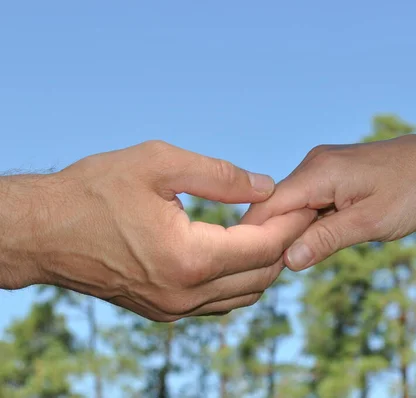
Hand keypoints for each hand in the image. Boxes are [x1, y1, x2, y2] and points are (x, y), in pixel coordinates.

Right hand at [0, 141, 314, 320]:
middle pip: (261, 276)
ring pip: (243, 295)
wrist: (43, 231)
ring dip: (264, 264)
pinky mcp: (163, 311)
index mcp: (189, 259)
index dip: (292, 224)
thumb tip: (265, 186)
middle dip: (286, 245)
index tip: (308, 202)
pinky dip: (239, 278)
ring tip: (271, 229)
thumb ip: (220, 176)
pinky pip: (218, 302)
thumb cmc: (94, 191)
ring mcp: (173, 308)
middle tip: (296, 214)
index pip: (264, 247)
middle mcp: (185, 294)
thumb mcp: (159, 164)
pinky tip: (239, 249)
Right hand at [242, 133, 415, 269]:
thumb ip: (327, 239)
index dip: (258, 238)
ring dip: (293, 232)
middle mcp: (314, 164)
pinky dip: (309, 222)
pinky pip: (309, 200)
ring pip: (292, 205)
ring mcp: (322, 166)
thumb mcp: (371, 223)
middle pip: (277, 206)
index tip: (255, 268)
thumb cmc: (413, 190)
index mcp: (318, 172)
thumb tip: (288, 261)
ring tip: (301, 261)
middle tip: (280, 274)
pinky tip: (317, 242)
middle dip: (276, 238)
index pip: (268, 206)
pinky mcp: (332, 172)